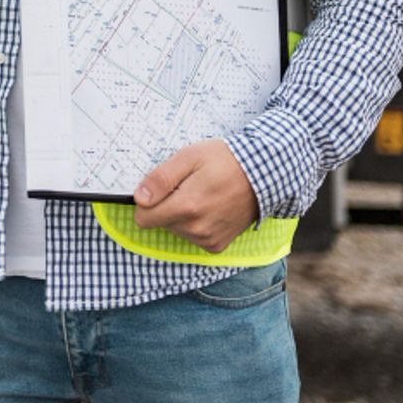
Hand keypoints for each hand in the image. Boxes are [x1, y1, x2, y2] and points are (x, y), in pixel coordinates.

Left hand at [132, 139, 258, 252]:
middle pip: (159, 223)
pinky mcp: (217, 245)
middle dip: (166, 205)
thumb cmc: (224, 161)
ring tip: (201, 195)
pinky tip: (210, 208)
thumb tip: (139, 198)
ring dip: (181, 215)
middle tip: (187, 186)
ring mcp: (208, 239)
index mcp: (186, 207)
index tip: (161, 188)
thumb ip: (161, 179)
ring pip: (175, 230)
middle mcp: (196, 229)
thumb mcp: (188, 157)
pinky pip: (192, 237)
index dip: (147, 201)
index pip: (143, 218)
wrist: (263, 175)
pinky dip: (195, 224)